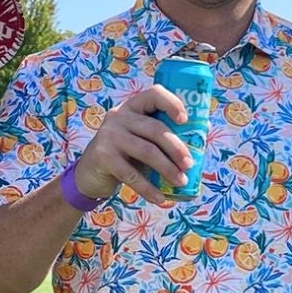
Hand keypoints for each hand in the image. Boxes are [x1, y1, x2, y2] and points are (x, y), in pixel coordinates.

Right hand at [73, 84, 192, 207]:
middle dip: (176, 148)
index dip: (172, 104)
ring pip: (147, 151)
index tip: (185, 120)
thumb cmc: (124, 154)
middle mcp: (119, 116)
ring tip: (181, 182)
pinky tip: (161, 199)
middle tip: (189, 165)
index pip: (154, 94)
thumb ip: (160, 135)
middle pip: (155, 129)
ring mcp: (109, 135)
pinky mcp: (103, 156)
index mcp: (133, 106)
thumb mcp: (139, 138)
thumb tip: (202, 135)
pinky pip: (131, 174)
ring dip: (167, 169)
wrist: (89, 173)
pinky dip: (149, 188)